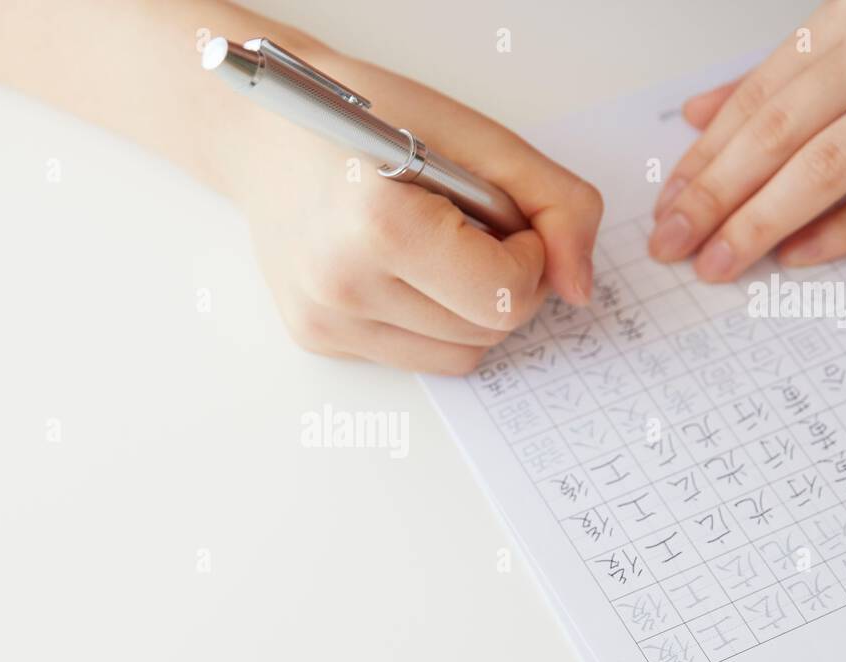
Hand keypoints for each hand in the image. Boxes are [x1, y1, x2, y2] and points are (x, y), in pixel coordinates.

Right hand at [230, 47, 602, 374]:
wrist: (264, 136)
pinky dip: (430, 321)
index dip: (530, 256)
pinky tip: (400, 271)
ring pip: (459, 357)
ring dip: (470, 310)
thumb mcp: (477, 139)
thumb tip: (581, 289)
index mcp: (380, 226)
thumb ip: (556, 205)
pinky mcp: (317, 340)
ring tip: (434, 249)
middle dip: (503, 283)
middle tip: (470, 229)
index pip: (506, 295)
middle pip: (489, 333)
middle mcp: (343, 286)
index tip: (507, 219)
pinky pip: (416, 357)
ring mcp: (326, 321)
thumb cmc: (368, 120)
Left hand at [648, 0, 845, 281]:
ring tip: (718, 263)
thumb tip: (698, 117)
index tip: (668, 206)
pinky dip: (840, 232)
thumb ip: (784, 79)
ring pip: (827, 166)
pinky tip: (793, 257)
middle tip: (671, 245)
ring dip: (759, 223)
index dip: (704, 159)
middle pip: (779, 133)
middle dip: (714, 197)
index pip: (757, 97)